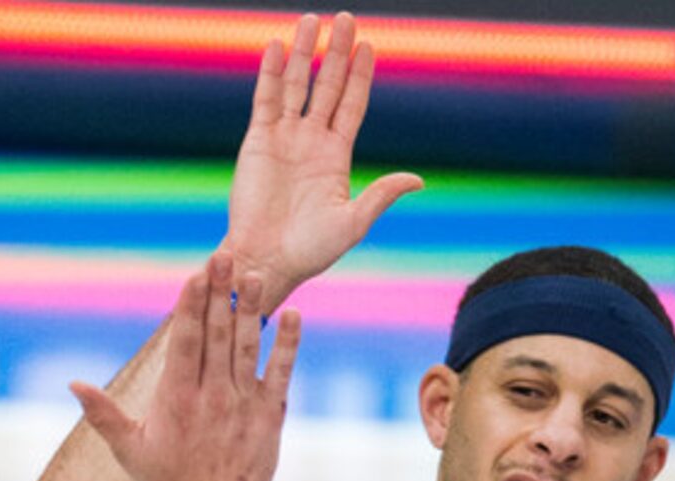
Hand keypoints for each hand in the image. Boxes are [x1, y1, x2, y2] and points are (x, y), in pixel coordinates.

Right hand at [71, 254, 301, 480]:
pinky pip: (281, 373)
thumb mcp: (129, 452)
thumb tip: (74, 385)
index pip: (185, 343)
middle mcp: (212, 396)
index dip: (191, 307)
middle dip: (220, 293)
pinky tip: (292, 316)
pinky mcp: (270, 415)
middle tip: (224, 256)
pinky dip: (287, 344)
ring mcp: (243, 404)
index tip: (195, 276)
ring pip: (247, 346)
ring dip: (252, 308)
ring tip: (254, 274)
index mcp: (177, 399)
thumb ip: (103, 415)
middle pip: (217, 334)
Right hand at [224, 12, 423, 303]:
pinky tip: (278, 47)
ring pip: (296, 85)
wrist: (266, 262)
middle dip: (336, 52)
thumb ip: (380, 195)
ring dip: (304, 53)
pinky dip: (272, 73)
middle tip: (344, 18)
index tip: (367, 45)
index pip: (351, 104)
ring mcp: (284, 138)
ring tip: (311, 20)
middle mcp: (311, 141)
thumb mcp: (352, 223)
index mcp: (336, 156)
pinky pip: (266, 100)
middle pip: (327, 85)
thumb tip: (417, 181)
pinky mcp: (257, 142)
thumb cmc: (310, 252)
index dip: (359, 75)